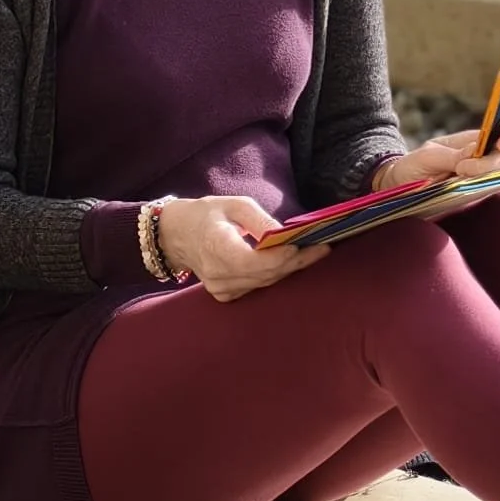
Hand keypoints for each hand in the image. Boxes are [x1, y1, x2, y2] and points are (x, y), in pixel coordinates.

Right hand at [155, 195, 330, 303]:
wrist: (176, 236)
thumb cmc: (206, 215)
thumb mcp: (234, 205)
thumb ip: (261, 221)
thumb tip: (285, 234)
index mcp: (216, 247)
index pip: (254, 261)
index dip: (282, 256)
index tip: (307, 244)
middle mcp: (218, 275)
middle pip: (266, 274)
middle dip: (296, 261)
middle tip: (323, 248)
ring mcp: (221, 289)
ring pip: (265, 283)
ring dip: (290, 268)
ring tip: (315, 252)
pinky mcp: (226, 295)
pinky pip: (258, 287)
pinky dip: (275, 275)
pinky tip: (292, 262)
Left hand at [372, 128, 499, 191]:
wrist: (399, 187)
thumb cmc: (413, 166)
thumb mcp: (428, 156)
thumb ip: (452, 155)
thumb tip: (476, 150)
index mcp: (470, 143)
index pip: (498, 139)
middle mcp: (479, 162)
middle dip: (488, 163)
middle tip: (461, 168)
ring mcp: (478, 181)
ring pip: (498, 179)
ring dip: (482, 177)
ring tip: (458, 176)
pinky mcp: (472, 198)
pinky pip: (485, 194)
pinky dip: (479, 191)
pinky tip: (461, 189)